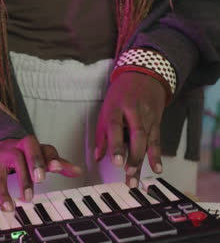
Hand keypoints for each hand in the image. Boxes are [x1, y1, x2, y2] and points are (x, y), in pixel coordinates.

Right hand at [0, 135, 81, 211]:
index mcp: (34, 145)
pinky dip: (2, 193)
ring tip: (27, 198)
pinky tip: (7, 206)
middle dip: (36, 161)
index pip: (46, 148)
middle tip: (40, 179)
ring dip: (23, 179)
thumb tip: (78, 171)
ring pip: (15, 159)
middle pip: (30, 145)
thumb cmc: (20, 154)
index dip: (52, 157)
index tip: (57, 168)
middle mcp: (20, 146)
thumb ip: (56, 163)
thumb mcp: (38, 157)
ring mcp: (6, 153)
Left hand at [95, 72, 165, 186]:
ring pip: (147, 140)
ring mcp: (148, 116)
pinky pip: (157, 140)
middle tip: (127, 173)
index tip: (116, 162)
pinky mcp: (157, 121)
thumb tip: (97, 157)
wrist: (143, 76)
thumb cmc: (119, 96)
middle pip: (136, 135)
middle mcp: (134, 112)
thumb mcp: (105, 111)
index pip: (116, 127)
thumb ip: (101, 135)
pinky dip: (156, 155)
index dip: (116, 146)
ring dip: (142, 161)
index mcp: (116, 108)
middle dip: (133, 156)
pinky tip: (157, 168)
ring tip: (135, 178)